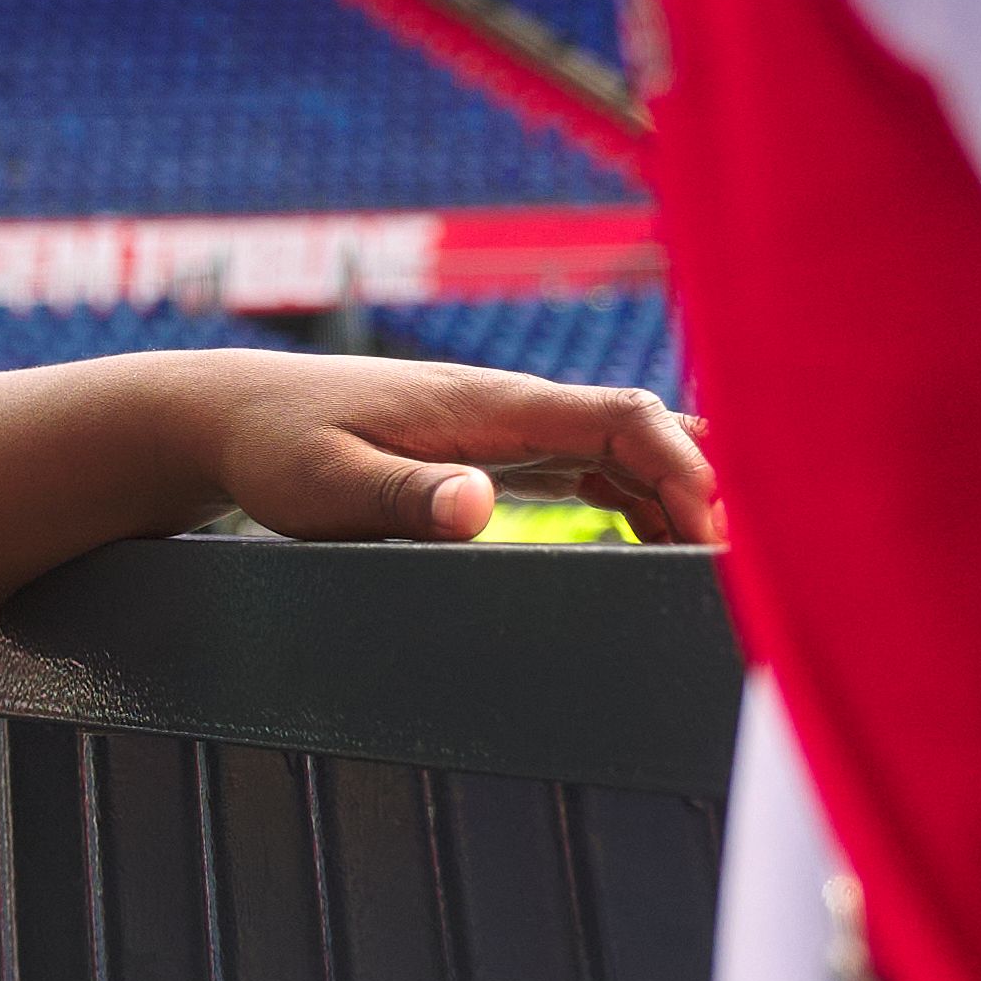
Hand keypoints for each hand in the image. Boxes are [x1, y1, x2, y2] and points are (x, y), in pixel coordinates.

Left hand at [208, 360, 719, 550]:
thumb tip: (480, 505)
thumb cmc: (275, 448)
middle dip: (709, 486)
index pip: (625, 417)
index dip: (688, 467)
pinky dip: (642, 502)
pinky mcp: (495, 453)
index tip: (717, 535)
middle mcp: (515, 409)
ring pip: (629, 451)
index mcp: (494, 406)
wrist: (231, 418)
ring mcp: (509, 429)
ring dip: (681, 499)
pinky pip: (595, 468)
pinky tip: (664, 548)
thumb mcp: (327, 485)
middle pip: (648, 431)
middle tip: (749, 570)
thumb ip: (403, 495)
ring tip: (722, 575)